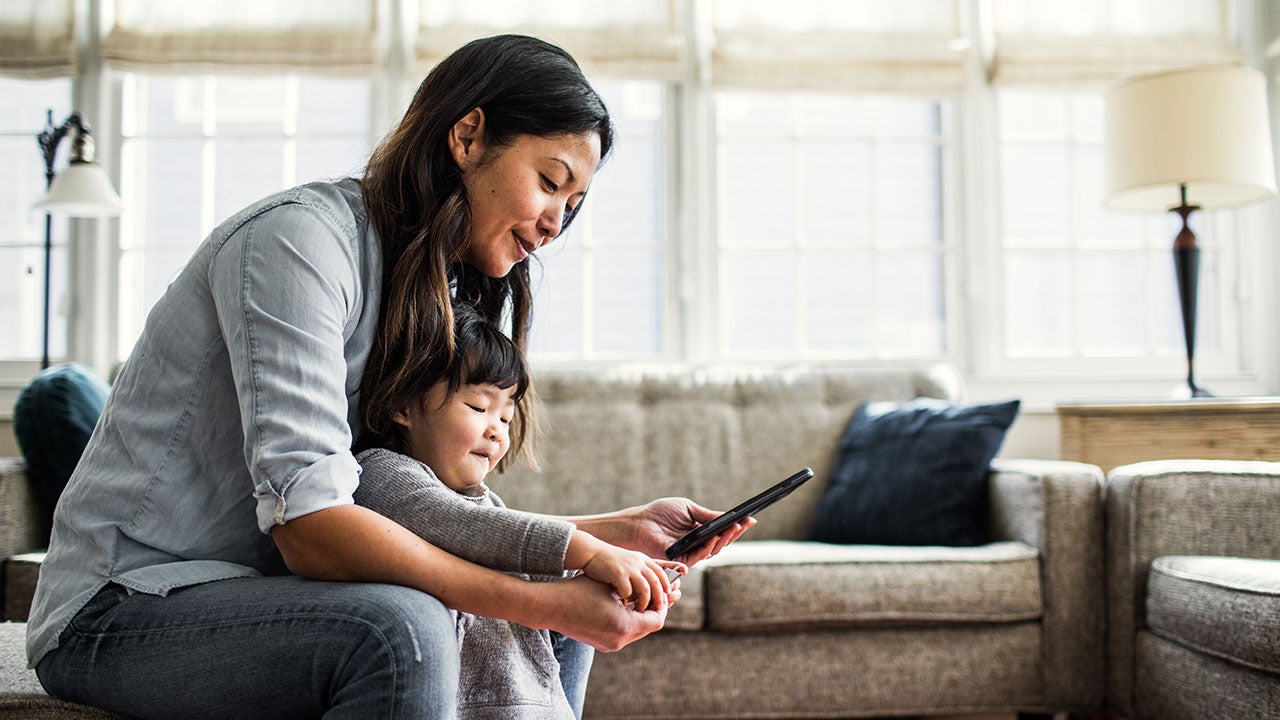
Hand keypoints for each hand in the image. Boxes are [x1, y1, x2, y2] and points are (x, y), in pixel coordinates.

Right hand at [539, 575, 671, 651]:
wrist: (551, 607)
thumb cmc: (580, 590)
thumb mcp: (611, 586)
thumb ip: (634, 590)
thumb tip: (654, 587)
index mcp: (625, 625)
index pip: (657, 620)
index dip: (663, 606)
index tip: (663, 594)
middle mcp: (620, 639)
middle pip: (648, 628)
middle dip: (652, 612)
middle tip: (653, 597)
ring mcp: (610, 645)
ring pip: (637, 632)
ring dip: (640, 617)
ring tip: (638, 601)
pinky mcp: (602, 645)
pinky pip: (624, 634)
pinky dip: (628, 622)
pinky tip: (623, 607)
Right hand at [581, 542, 685, 612]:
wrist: (590, 553)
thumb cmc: (609, 562)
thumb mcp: (629, 563)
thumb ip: (640, 573)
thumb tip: (650, 592)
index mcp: (643, 560)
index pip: (661, 574)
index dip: (666, 587)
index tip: (666, 599)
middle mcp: (638, 563)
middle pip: (656, 583)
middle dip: (658, 599)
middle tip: (656, 611)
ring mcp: (629, 568)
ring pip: (645, 590)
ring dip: (643, 603)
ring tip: (639, 611)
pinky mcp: (618, 573)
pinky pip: (628, 591)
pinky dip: (627, 599)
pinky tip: (621, 603)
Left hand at [628, 497, 755, 565]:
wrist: (641, 523)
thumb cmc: (661, 514)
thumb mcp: (688, 509)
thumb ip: (707, 515)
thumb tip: (728, 517)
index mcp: (701, 531)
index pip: (723, 531)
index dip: (736, 526)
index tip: (750, 519)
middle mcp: (699, 544)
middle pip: (722, 542)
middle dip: (735, 532)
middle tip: (745, 523)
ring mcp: (692, 553)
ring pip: (714, 549)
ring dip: (725, 539)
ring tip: (734, 527)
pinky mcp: (683, 560)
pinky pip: (699, 555)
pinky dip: (708, 546)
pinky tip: (714, 537)